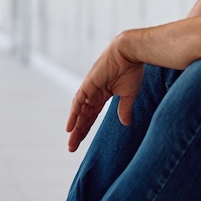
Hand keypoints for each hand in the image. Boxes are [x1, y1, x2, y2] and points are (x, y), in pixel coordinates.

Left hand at [65, 32, 143, 151]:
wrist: (130, 53)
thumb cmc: (131, 70)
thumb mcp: (129, 95)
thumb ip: (124, 109)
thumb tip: (126, 124)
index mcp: (103, 94)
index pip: (92, 115)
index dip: (87, 127)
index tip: (81, 141)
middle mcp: (93, 93)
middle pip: (83, 116)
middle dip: (79, 131)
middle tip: (73, 147)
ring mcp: (89, 89)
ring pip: (79, 112)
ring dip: (75, 127)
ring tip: (71, 142)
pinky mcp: (88, 85)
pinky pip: (78, 103)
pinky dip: (73, 115)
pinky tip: (69, 128)